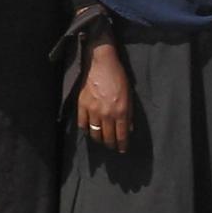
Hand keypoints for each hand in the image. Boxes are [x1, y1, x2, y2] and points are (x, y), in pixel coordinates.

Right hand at [77, 36, 131, 152]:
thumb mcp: (129, 94)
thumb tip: (129, 128)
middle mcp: (107, 113)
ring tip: (101, 139)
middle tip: (112, 147)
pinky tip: (89, 129)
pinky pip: (82, 123)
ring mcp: (93, 110)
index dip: (122, 144)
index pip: (121, 135)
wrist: (101, 63)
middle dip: (111, 144)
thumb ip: (129, 113)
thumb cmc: (118, 76)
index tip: (122, 149)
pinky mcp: (82, 105)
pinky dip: (86, 129)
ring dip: (99, 139)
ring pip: (95, 133)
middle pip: (108, 137)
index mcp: (121, 111)